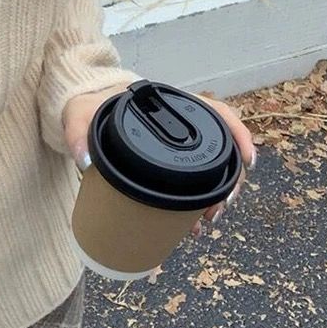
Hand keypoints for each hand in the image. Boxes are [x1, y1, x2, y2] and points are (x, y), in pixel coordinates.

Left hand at [61, 82, 257, 237]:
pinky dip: (196, 202)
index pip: (217, 112)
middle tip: (218, 210)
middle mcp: (180, 121)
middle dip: (228, 182)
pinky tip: (191, 223)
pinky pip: (192, 179)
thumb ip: (78, 133)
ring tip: (206, 222)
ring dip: (215, 196)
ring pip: (210, 167)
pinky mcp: (166, 160)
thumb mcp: (79, 114)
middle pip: (221, 148)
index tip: (248, 163)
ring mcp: (176, 142)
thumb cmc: (88, 104)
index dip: (238, 135)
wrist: (82, 109)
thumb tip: (85, 163)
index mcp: (169, 103)